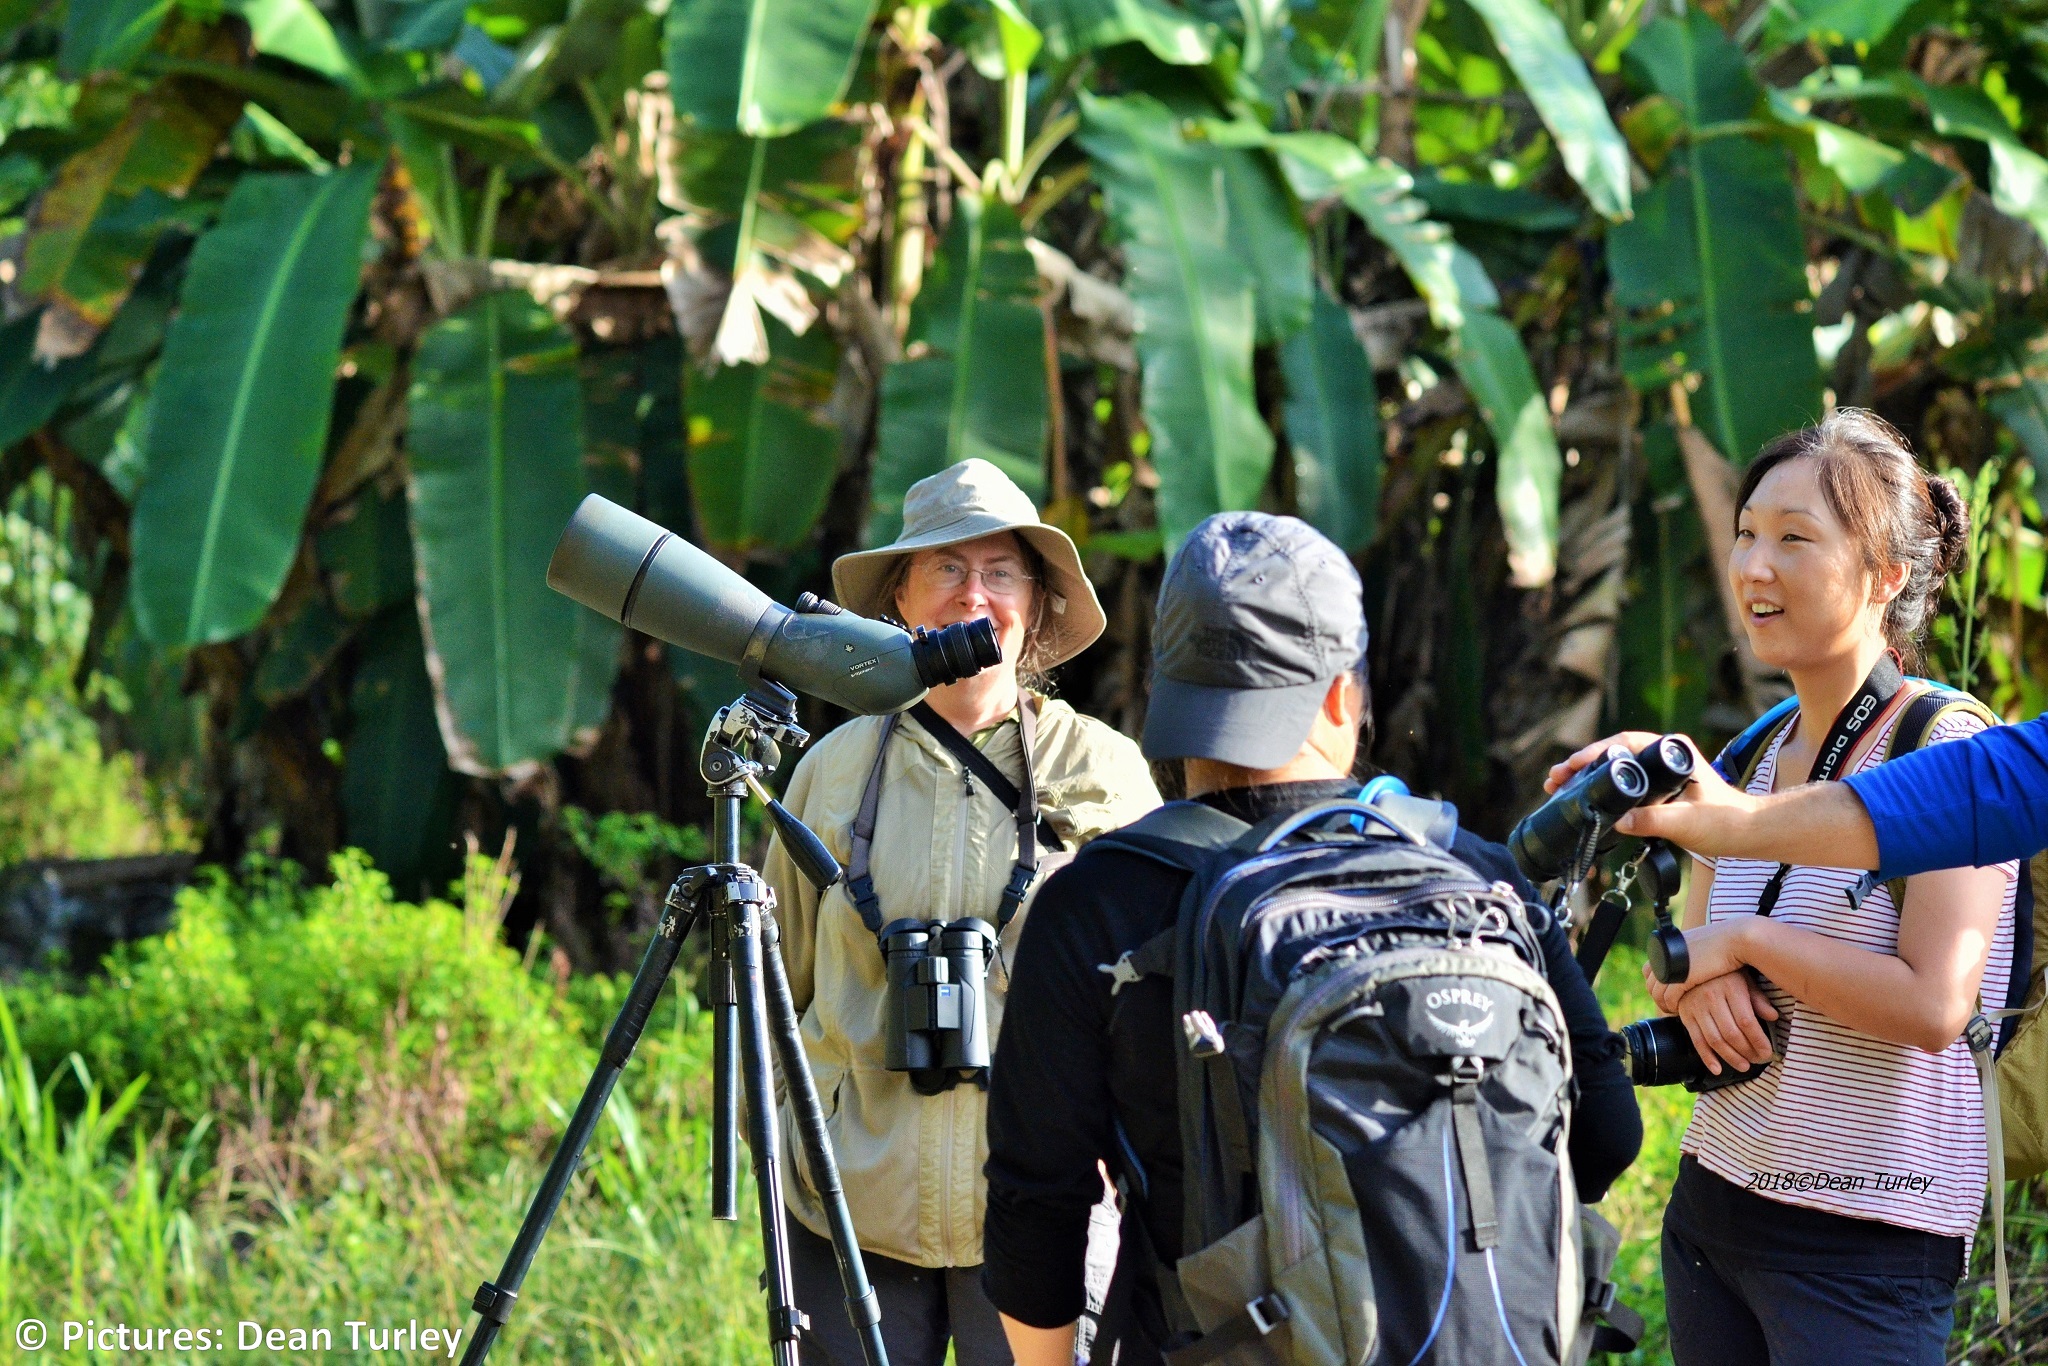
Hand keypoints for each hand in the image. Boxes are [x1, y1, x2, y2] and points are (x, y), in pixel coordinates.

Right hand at [1548, 733, 1763, 855]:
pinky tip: (1586, 799)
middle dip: (1582, 764)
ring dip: (1588, 777)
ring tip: (1561, 787)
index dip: (1593, 753)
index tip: (1572, 766)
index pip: (1624, 743)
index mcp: (1674, 752)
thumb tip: (1618, 821)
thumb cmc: (1727, 822)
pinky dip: (1601, 789)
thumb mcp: (1688, 822)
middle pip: (1613, 753)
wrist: (1749, 833)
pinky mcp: (1660, 790)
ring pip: (1616, 768)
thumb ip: (1654, 821)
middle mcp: (1666, 756)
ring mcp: (1662, 773)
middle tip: (1556, 778)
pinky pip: (1623, 783)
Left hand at [1642, 918, 1756, 1010]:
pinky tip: (1679, 1011)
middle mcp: (1665, 955)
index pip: (1648, 969)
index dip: (1655, 983)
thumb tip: (1683, 963)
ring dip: (1664, 1005)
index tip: (1664, 993)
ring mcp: (1672, 967)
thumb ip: (1687, 954)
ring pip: (1657, 993)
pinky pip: (1669, 998)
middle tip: (1668, 1006)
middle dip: (1657, 997)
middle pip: (1650, 983)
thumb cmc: (1723, 944)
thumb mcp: (1697, 946)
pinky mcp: (1682, 978)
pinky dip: (1672, 1007)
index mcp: (1666, 945)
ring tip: (1674, 1011)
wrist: (1736, 940)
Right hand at [1675, 972, 1779, 1075]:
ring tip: (1743, 1066)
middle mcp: (1711, 997)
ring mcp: (1696, 1007)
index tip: (1768, 1052)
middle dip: (1747, 1052)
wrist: (1691, 965)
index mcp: (1730, 988)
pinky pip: (1696, 1040)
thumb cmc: (1724, 974)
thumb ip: (1758, 998)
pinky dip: (1706, 1057)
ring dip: (1730, 1057)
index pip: (1747, 1021)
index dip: (1758, 1041)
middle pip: (1731, 1033)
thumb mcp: (1744, 979)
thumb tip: (1773, 1017)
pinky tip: (1717, 1069)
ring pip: (1715, 1040)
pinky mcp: (1685, 1016)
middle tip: (1758, 1060)